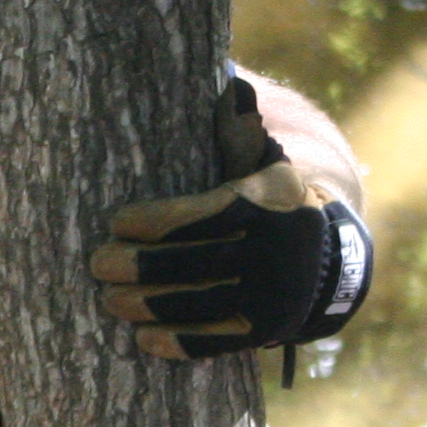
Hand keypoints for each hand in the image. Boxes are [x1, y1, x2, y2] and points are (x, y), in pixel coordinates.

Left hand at [88, 79, 371, 359]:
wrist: (328, 257)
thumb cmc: (272, 201)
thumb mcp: (266, 161)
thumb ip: (241, 130)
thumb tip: (231, 84)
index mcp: (266, 204)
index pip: (200, 214)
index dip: (153, 221)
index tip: (117, 222)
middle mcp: (273, 252)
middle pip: (192, 263)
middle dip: (137, 266)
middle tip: (98, 264)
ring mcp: (270, 296)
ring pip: (197, 304)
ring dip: (145, 306)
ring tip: (110, 300)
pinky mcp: (263, 331)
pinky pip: (214, 342)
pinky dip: (176, 342)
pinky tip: (143, 339)